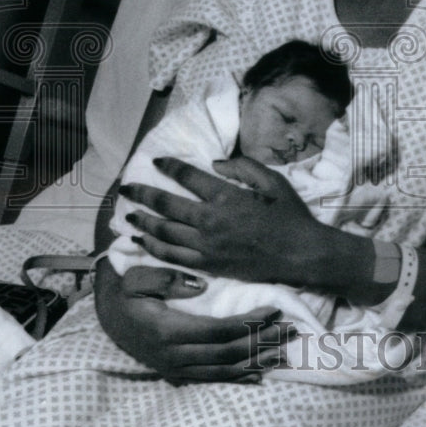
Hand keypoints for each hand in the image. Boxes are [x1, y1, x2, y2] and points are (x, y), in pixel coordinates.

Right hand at [93, 259, 288, 382]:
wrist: (107, 316)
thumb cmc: (126, 291)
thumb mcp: (139, 278)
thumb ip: (168, 279)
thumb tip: (203, 286)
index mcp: (168, 330)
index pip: (218, 331)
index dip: (248, 323)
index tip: (273, 310)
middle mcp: (174, 355)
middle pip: (228, 353)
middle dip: (262, 342)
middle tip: (290, 331)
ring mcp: (176, 368)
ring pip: (224, 370)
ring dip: (256, 362)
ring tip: (284, 354)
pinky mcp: (177, 373)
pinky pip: (212, 379)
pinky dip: (238, 378)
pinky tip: (259, 375)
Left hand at [116, 156, 326, 283]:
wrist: (300, 254)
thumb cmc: (289, 215)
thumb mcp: (272, 181)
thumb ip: (242, 167)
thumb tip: (214, 163)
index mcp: (226, 196)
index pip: (187, 176)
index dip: (168, 167)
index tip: (155, 162)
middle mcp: (211, 220)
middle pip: (166, 205)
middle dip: (142, 195)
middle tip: (125, 188)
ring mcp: (207, 245)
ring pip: (164, 232)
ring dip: (143, 222)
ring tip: (129, 216)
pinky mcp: (209, 264)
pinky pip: (173, 255)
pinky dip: (155, 247)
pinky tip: (144, 241)